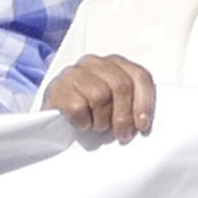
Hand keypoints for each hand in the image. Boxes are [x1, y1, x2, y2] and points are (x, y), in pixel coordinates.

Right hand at [40, 53, 158, 141]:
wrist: (52, 119)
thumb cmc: (90, 111)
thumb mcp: (116, 102)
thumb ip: (132, 101)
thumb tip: (143, 121)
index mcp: (115, 63)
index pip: (139, 75)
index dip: (144, 102)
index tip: (142, 125)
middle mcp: (94, 62)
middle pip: (121, 85)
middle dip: (124, 115)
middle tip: (122, 135)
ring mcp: (73, 73)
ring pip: (100, 96)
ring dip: (101, 120)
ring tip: (97, 126)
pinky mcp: (57, 88)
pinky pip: (78, 107)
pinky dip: (83, 122)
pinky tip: (81, 124)